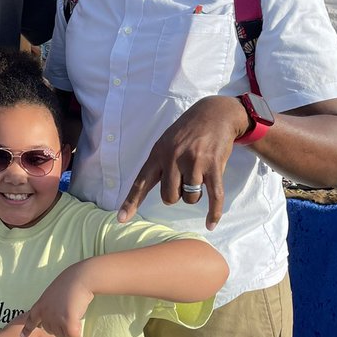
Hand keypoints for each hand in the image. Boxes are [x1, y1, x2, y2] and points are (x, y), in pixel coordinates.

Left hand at [23, 264, 93, 336]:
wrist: (80, 279)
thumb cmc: (69, 282)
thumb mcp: (51, 293)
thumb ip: (49, 305)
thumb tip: (53, 314)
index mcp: (40, 305)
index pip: (31, 320)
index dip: (27, 329)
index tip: (22, 336)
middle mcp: (45, 313)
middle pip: (50, 331)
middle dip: (59, 327)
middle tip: (68, 313)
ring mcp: (55, 318)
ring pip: (62, 334)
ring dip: (68, 329)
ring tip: (73, 313)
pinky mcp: (67, 322)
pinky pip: (72, 335)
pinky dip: (77, 331)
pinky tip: (78, 320)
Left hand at [118, 95, 248, 229]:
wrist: (214, 113)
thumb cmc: (188, 131)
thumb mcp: (166, 141)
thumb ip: (161, 164)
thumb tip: (164, 193)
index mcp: (158, 153)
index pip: (141, 182)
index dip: (131, 202)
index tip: (122, 219)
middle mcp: (173, 158)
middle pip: (169, 197)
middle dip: (176, 196)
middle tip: (183, 182)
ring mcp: (194, 162)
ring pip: (190, 197)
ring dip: (194, 195)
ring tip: (198, 179)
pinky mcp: (214, 166)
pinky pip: (214, 196)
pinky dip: (213, 212)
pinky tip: (210, 224)